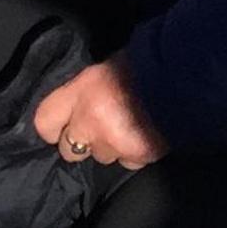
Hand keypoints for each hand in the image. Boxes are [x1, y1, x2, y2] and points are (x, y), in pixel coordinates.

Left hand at [31, 56, 164, 170]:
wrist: (181, 76)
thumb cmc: (141, 64)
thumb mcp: (104, 69)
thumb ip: (86, 90)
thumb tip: (76, 106)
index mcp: (81, 91)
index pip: (45, 121)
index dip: (52, 126)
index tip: (60, 127)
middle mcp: (91, 120)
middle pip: (68, 149)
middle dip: (80, 141)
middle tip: (96, 127)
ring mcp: (112, 142)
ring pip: (100, 156)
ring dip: (109, 146)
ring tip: (126, 126)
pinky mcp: (134, 157)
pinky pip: (125, 162)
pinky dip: (132, 153)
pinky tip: (142, 134)